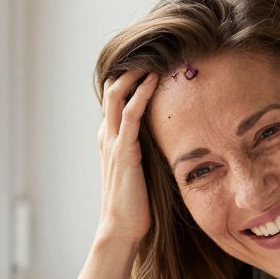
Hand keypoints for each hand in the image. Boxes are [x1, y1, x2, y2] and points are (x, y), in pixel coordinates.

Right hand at [97, 70, 160, 244]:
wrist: (121, 229)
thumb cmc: (136, 204)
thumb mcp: (142, 169)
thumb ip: (149, 150)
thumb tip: (172, 137)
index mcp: (110, 138)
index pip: (115, 97)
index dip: (130, 76)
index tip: (153, 60)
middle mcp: (107, 135)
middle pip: (112, 87)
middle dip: (130, 66)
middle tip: (154, 49)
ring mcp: (112, 142)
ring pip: (117, 94)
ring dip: (134, 72)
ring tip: (153, 55)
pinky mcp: (123, 151)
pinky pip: (130, 114)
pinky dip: (141, 93)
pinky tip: (154, 79)